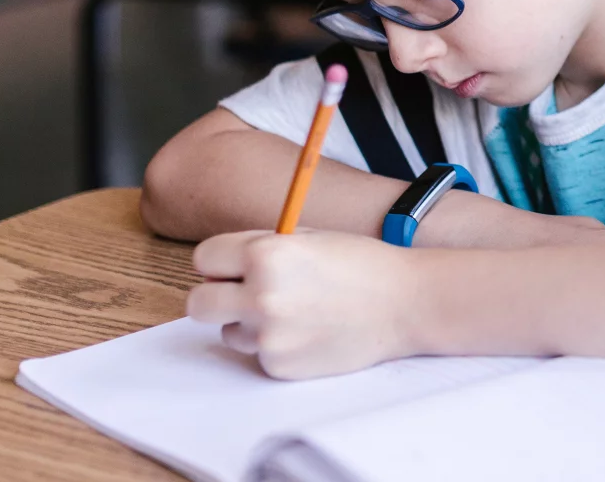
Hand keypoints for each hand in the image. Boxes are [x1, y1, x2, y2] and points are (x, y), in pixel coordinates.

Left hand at [187, 230, 421, 379]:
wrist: (406, 303)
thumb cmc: (360, 264)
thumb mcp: (308, 237)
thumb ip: (261, 248)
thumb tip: (219, 268)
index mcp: (265, 255)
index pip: (204, 259)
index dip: (221, 262)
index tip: (234, 267)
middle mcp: (261, 296)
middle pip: (198, 303)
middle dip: (215, 297)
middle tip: (241, 295)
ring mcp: (269, 336)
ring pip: (228, 333)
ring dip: (249, 325)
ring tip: (294, 314)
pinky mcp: (280, 366)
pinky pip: (258, 355)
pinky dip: (277, 347)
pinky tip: (310, 332)